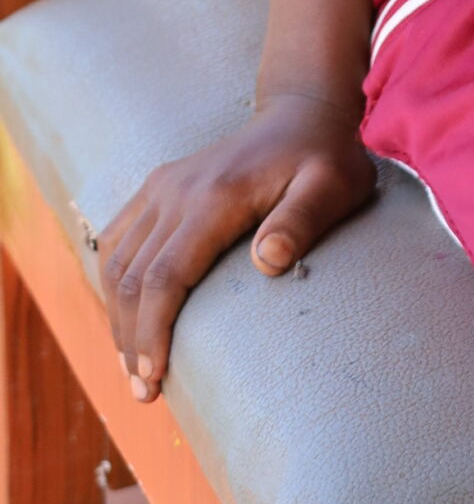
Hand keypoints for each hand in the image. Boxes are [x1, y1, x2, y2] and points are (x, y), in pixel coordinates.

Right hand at [98, 92, 375, 400]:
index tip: (154, 379)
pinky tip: (124, 317)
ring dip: (117, 317)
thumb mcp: (332, 185)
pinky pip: (117, 238)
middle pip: (132, 277)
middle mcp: (176, 190)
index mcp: (215, 196)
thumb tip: (268, 262)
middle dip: (130, 340)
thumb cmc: (323, 157)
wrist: (302, 111)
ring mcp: (163, 186)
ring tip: (131, 368)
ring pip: (116, 261)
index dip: (152, 332)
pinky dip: (112, 283)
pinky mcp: (158, 186)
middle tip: (144, 393)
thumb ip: (302, 220)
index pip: (164, 276)